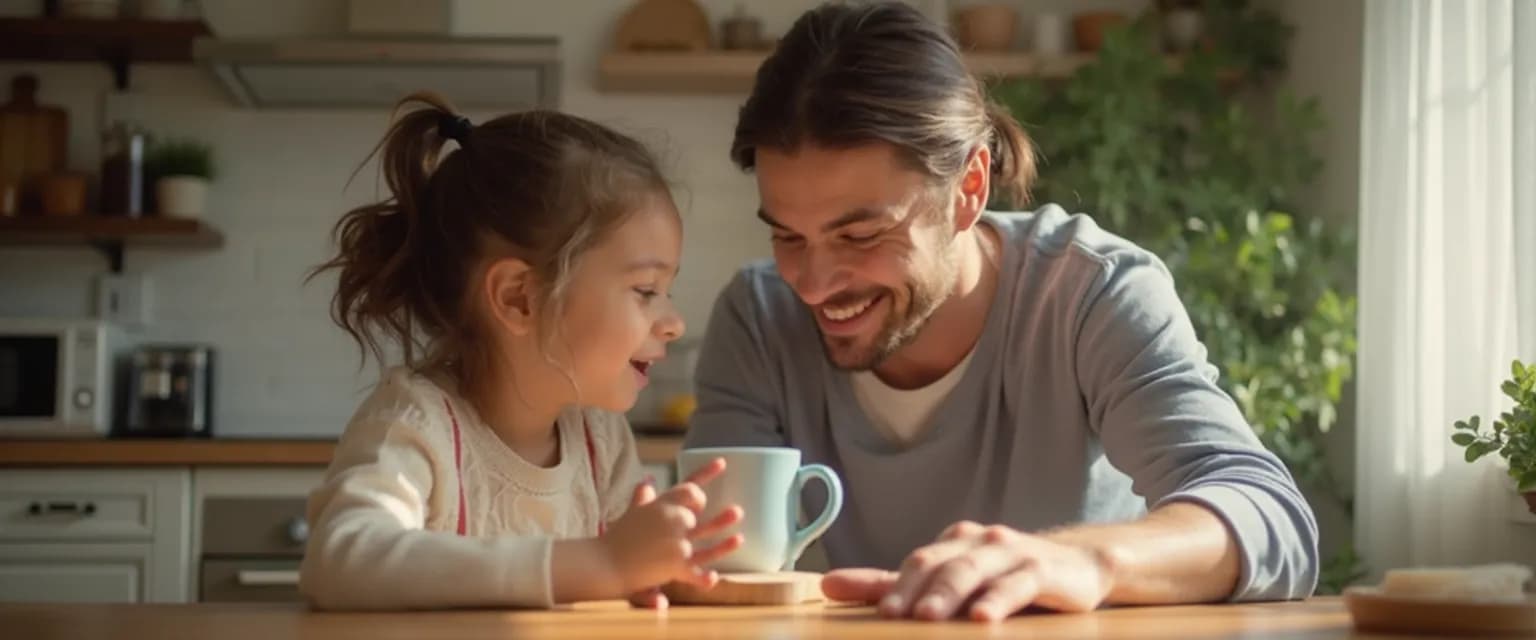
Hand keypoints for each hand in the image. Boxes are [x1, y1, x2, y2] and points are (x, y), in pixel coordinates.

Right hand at [604, 459, 744, 595]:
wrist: (602, 563)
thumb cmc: (616, 539)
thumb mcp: (630, 514)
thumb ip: (642, 498)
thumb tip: (648, 481)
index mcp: (660, 505)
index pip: (686, 486)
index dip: (706, 473)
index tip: (723, 462)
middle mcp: (669, 519)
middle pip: (696, 508)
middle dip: (711, 512)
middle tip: (734, 513)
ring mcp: (674, 543)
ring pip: (705, 537)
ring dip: (724, 537)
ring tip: (740, 537)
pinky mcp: (673, 566)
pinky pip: (695, 572)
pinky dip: (704, 577)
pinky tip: (713, 577)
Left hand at [821, 521, 1114, 621]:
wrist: (1080, 566)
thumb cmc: (1005, 576)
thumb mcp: (950, 579)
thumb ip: (890, 585)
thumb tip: (826, 587)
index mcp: (953, 542)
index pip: (917, 561)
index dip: (891, 584)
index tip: (868, 608)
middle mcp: (979, 541)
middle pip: (940, 563)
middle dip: (914, 590)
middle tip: (892, 616)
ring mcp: (1012, 553)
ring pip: (974, 570)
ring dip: (950, 593)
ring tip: (928, 617)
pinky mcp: (1044, 571)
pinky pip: (1019, 584)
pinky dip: (1000, 600)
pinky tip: (984, 617)